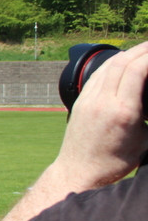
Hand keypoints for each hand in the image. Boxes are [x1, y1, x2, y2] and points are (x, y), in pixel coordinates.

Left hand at [55, 40, 147, 189]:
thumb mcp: (146, 142)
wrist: (79, 171)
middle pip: (122, 63)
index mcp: (123, 111)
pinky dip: (112, 64)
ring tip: (143, 49)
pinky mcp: (80, 101)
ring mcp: (88, 100)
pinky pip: (97, 75)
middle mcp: (103, 102)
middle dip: (142, 49)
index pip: (137, 70)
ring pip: (108, 67)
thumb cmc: (115, 162)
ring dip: (127, 54)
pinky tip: (122, 62)